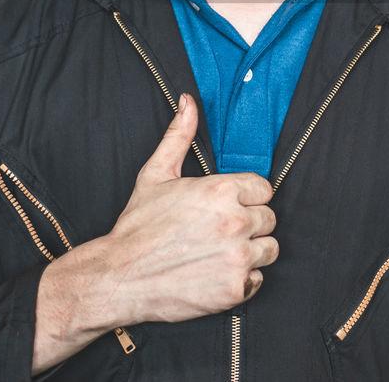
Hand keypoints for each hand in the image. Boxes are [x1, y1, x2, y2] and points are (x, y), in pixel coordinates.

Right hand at [32, 94, 276, 371]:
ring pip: (269, 249)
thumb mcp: (156, 175)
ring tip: (219, 253)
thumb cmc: (137, 226)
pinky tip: (216, 274)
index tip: (227, 207)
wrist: (118, 277)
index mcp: (221, 190)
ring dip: (250, 251)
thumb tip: (189, 101)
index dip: (246, 197)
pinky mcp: (236, 288)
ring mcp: (237, 256)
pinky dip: (242, 279)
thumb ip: (179, 136)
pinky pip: (258, 279)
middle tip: (220, 232)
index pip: (264, 189)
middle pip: (269, 219)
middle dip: (249, 224)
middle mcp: (235, 221)